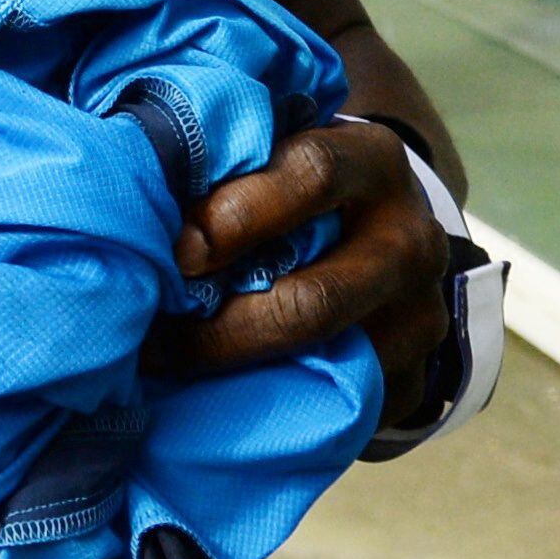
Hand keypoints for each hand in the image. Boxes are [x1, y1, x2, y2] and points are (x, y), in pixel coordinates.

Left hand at [148, 117, 446, 394]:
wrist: (381, 237)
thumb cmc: (301, 189)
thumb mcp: (281, 152)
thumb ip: (231, 161)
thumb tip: (138, 181)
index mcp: (375, 162)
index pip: (313, 174)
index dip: (236, 213)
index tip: (178, 250)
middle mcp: (412, 240)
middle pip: (316, 297)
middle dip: (225, 326)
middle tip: (157, 336)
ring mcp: (421, 317)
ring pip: (327, 362)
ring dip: (239, 371)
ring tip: (172, 369)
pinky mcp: (414, 380)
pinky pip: (340, 406)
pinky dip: (272, 402)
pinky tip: (220, 396)